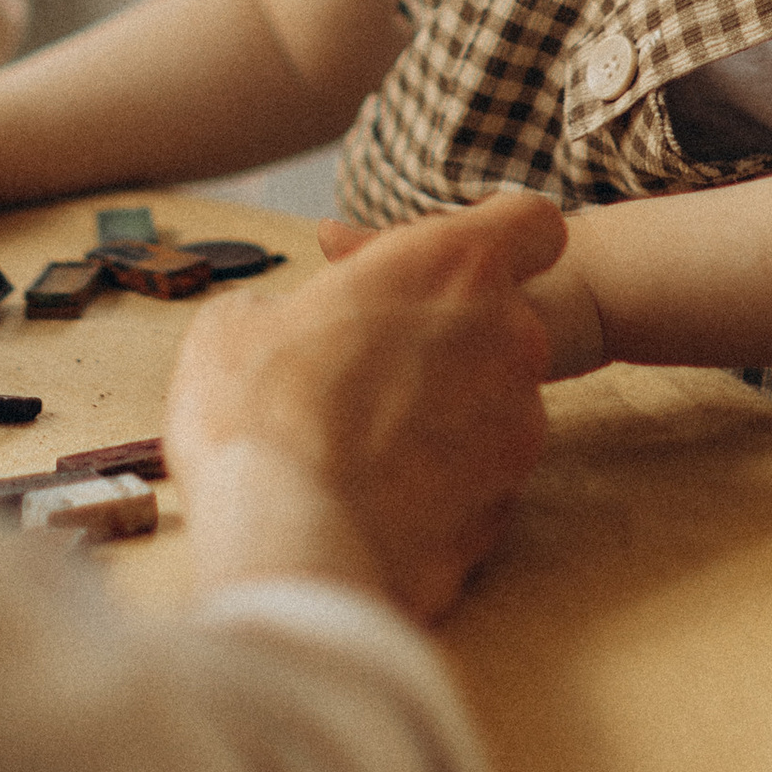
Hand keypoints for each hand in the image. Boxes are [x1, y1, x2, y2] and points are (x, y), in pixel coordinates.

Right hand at [166, 192, 564, 621]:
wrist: (290, 548)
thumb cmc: (260, 413)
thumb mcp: (241, 323)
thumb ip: (297, 305)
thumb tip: (286, 327)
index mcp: (452, 264)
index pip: (531, 223)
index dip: (501, 238)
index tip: (453, 265)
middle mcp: (508, 334)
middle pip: (505, 318)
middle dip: (453, 336)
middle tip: (372, 365)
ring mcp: (518, 424)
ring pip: (496, 399)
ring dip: (449, 409)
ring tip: (365, 440)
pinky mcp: (509, 503)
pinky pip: (482, 472)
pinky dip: (445, 477)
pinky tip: (379, 493)